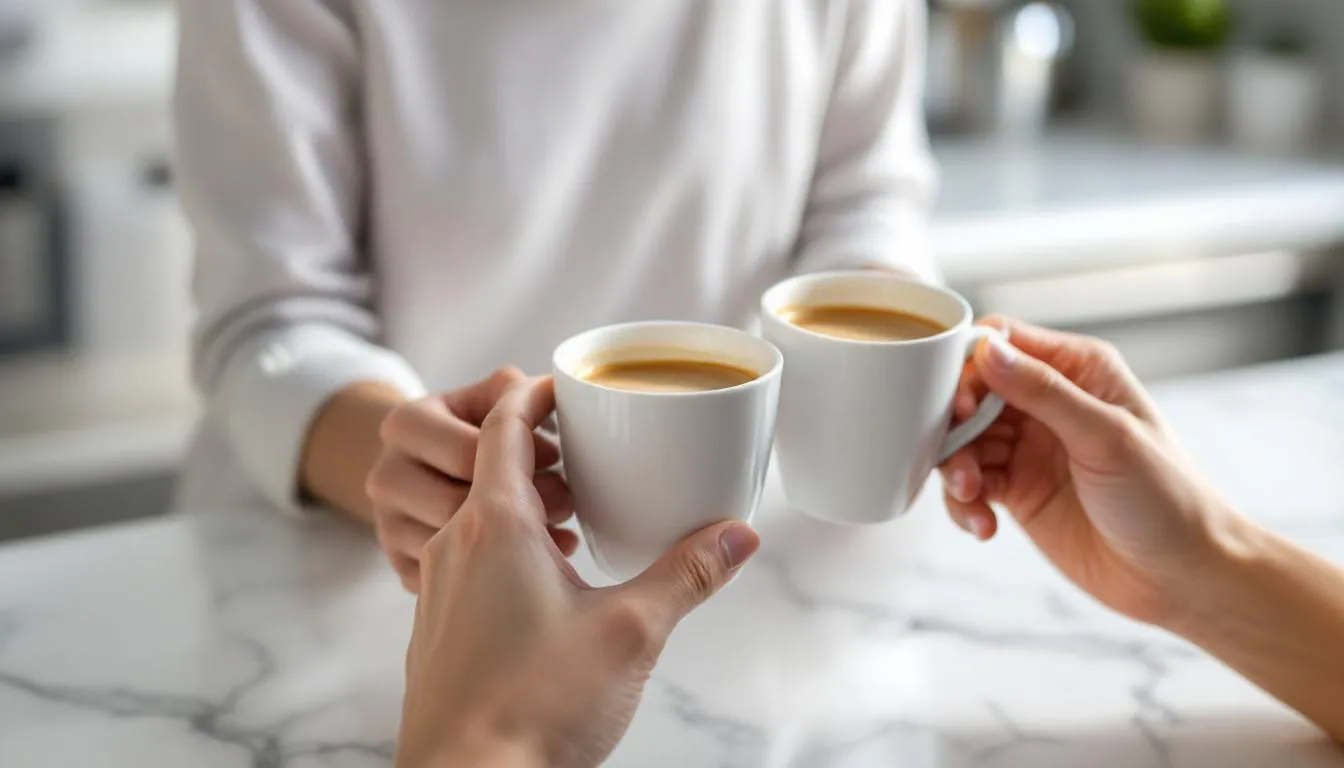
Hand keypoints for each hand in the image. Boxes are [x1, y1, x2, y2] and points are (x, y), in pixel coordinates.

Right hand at [365, 367, 576, 592]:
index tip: (557, 458)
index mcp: (407, 424)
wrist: (421, 470)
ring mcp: (388, 526)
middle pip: (463, 503)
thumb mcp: (486, 397)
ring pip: (457, 550)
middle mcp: (386, 475)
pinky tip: (532, 565)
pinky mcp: (400, 567)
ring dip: (517, 547)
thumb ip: (512, 389)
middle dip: (527, 506)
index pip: (470, 451)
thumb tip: (548, 388)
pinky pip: (450, 583)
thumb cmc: (470, 430)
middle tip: (568, 504)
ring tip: (558, 533)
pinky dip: (496, 578)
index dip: (526, 457)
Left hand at [395, 376, 760, 767]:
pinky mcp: (438, 632)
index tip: (565, 384)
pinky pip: (467, 565)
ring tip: (575, 520)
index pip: (504, 425)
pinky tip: (546, 590)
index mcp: (496, 525)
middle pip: (488, 467)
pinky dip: (504, 552)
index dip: (533, 394)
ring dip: (521, 505)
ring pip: (476, 520)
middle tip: (589, 454)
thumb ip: (686, 575)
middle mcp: (454, 545)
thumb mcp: (631, 632)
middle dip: (537, 452)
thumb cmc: (535, 707)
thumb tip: (738, 535)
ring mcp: (438, 590)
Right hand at [938, 317, 1234, 624]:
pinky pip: (969, 484)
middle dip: (953, 424)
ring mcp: (1030, 447)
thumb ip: (1044, 392)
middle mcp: (1050, 402)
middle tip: (958, 458)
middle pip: (971, 391)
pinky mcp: (1018, 490)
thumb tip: (989, 350)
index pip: (1003, 342)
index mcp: (1079, 370)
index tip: (959, 404)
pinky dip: (964, 503)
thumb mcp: (1107, 437)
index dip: (969, 366)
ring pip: (962, 439)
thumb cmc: (1167, 499)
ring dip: (955, 467)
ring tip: (972, 497)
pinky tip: (983, 526)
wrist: (1182, 577)